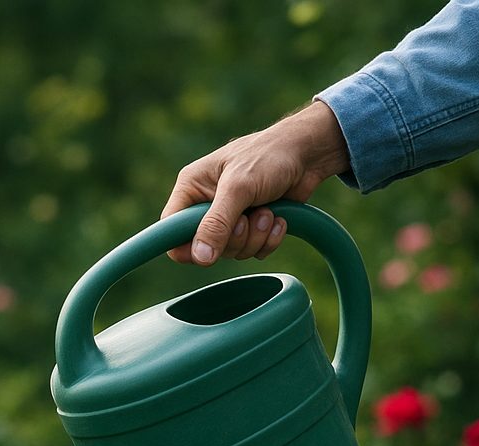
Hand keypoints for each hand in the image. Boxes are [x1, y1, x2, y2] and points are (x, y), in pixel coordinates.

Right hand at [161, 100, 349, 263]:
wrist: (308, 153)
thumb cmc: (268, 156)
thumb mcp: (239, 188)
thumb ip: (216, 223)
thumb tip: (200, 258)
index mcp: (191, 190)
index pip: (171, 233)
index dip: (187, 248)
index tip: (210, 248)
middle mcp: (205, 206)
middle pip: (205, 249)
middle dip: (235, 238)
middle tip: (249, 218)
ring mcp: (229, 218)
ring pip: (232, 252)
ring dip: (255, 237)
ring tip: (268, 211)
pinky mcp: (251, 228)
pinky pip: (252, 252)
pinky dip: (268, 240)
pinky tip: (278, 219)